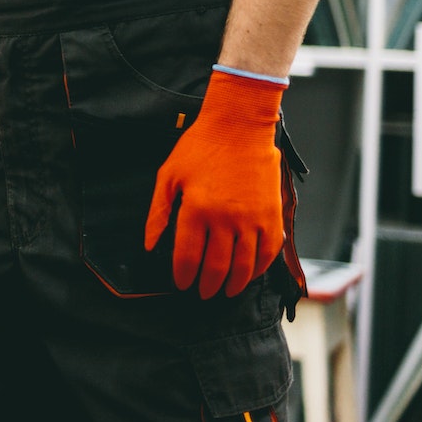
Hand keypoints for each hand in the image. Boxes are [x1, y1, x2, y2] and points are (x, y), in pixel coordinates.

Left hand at [143, 71, 285, 298]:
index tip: (180, 284)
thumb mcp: (168, 176)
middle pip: (216, 267)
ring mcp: (252, 219)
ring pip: (243, 266)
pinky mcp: (272, 216)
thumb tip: (149, 245)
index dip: (182, 275)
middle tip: (202, 294)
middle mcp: (225, 219)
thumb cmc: (199, 148)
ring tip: (225, 292)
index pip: (187, 256)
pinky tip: (249, 276)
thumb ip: (158, 213)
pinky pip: (267, 252)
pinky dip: (258, 270)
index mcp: (196, 209)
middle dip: (207, 285)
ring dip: (233, 284)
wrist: (239, 127)